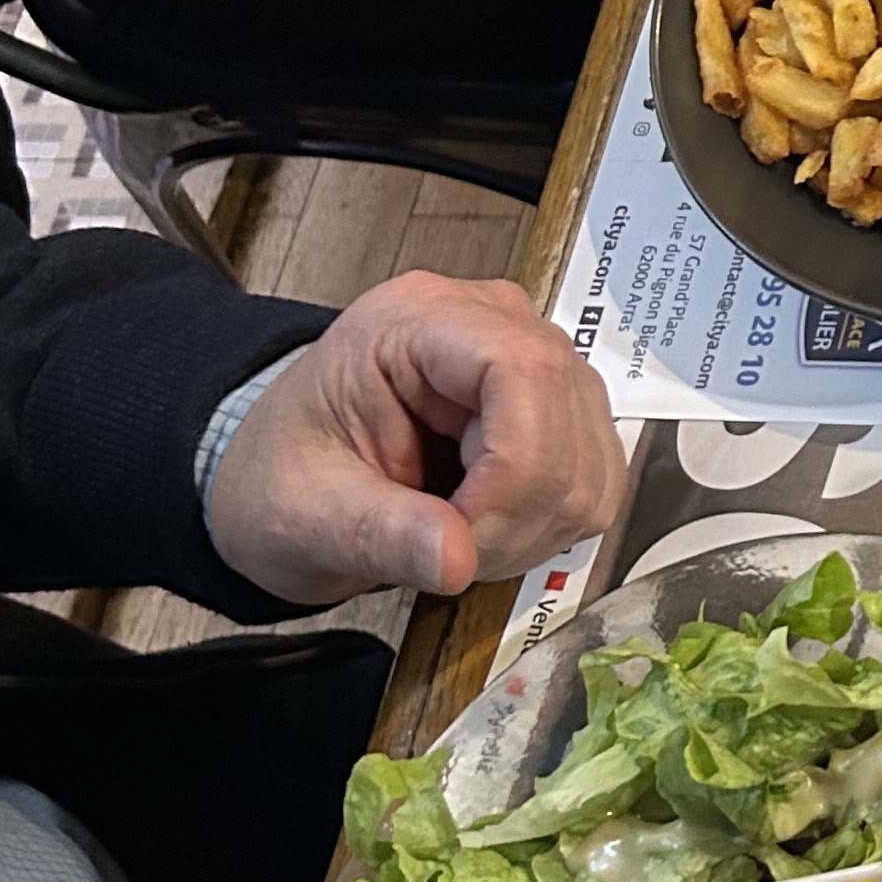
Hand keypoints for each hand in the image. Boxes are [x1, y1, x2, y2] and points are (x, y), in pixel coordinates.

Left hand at [205, 272, 623, 603]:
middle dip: (518, 512)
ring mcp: (537, 365)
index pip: (521, 368)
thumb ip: (379, 532)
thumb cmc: (285, 475)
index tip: (464, 536)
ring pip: (593, 458)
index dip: (515, 465)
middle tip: (448, 552)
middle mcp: (491, 324)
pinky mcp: (561, 413)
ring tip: (461, 542)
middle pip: (568, 414)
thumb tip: (455, 560)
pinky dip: (551, 528)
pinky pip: (597, 481)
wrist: (284, 482)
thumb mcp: (303, 509)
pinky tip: (491, 533)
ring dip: (536, 527)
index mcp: (415, 321)